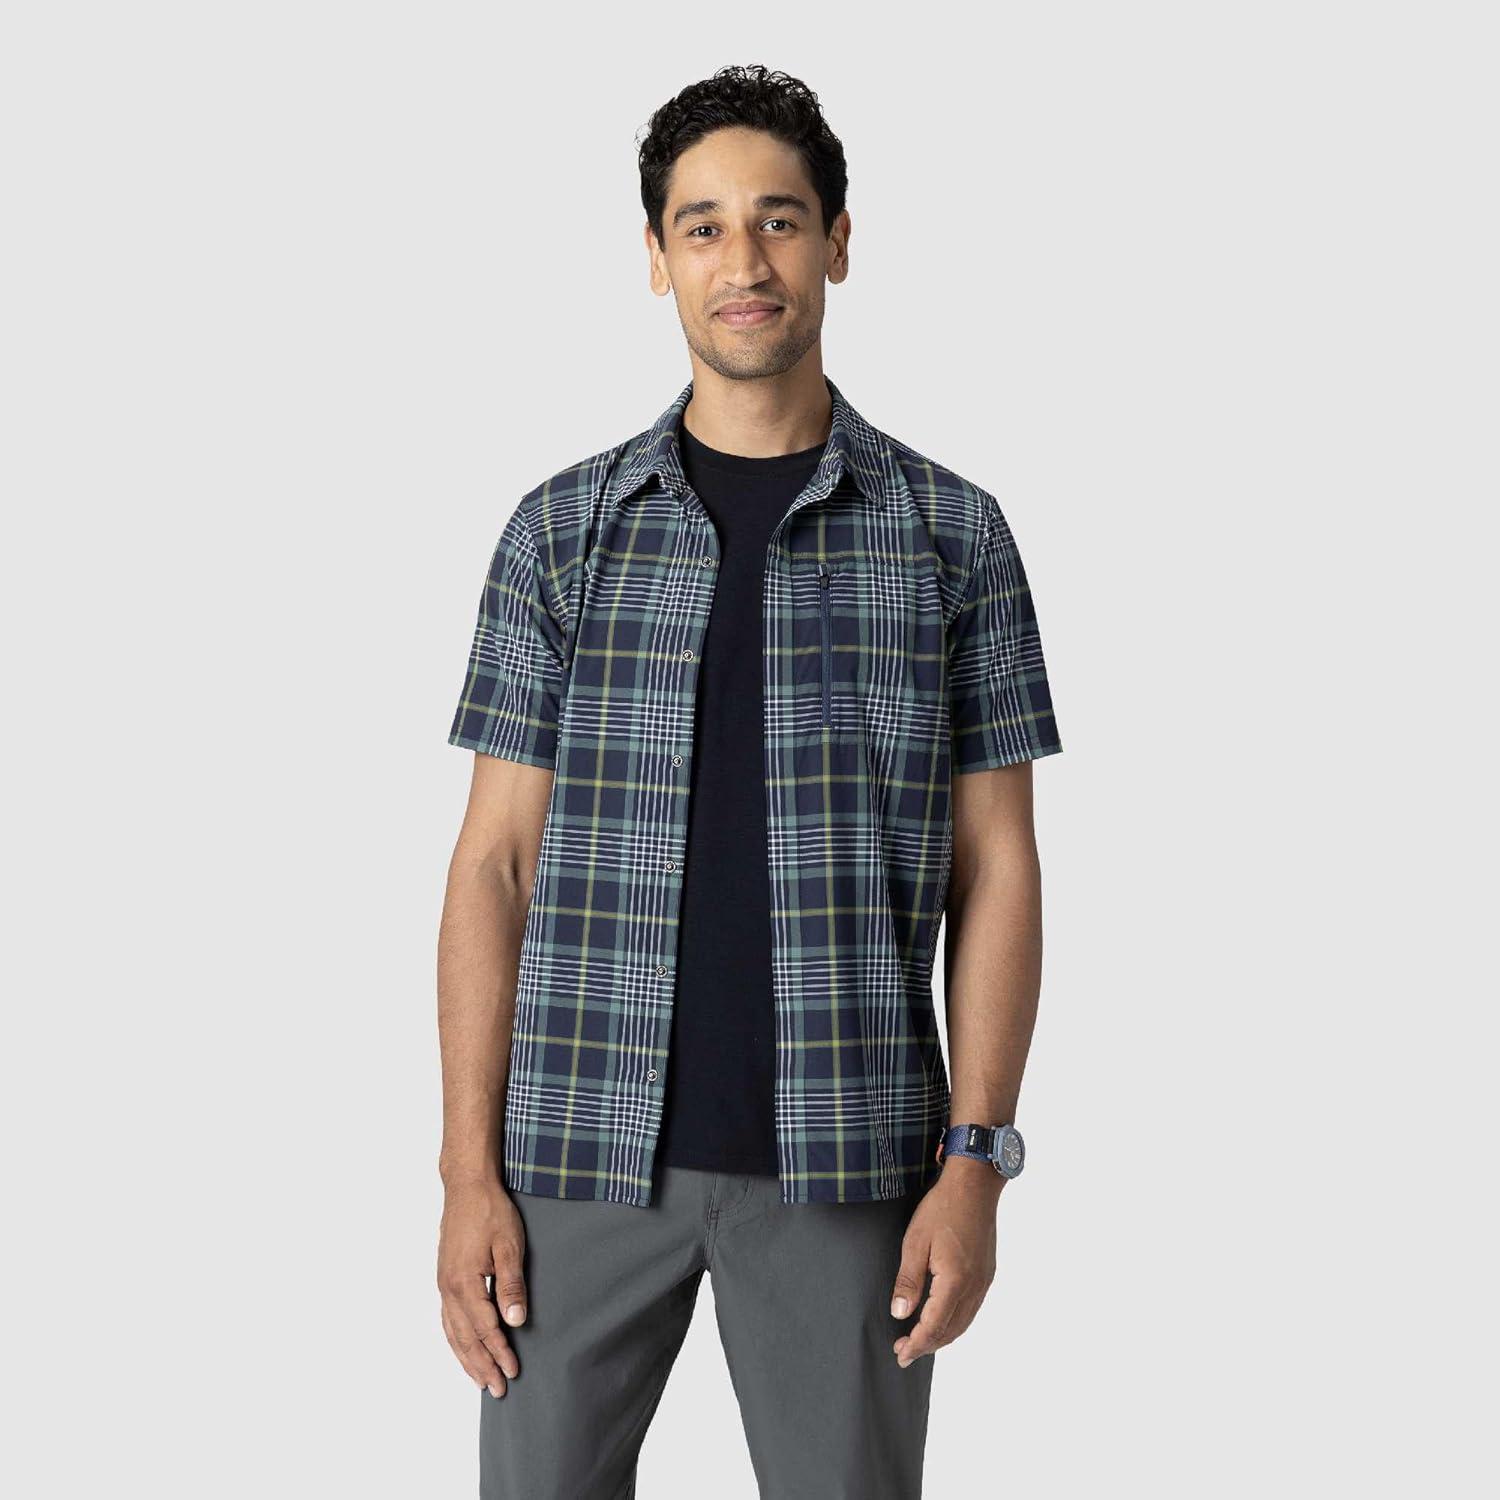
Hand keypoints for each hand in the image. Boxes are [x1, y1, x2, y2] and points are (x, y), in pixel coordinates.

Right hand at [437, 1174, 527, 1397]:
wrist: (466, 1186)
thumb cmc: (491, 1212)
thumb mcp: (509, 1245)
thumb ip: (511, 1286)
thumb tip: (515, 1322)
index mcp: (464, 1282)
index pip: (485, 1328)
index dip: (499, 1352)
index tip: (512, 1371)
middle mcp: (448, 1288)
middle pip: (464, 1338)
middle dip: (481, 1365)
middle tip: (497, 1389)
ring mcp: (443, 1283)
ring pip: (452, 1332)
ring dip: (466, 1358)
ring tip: (479, 1379)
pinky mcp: (443, 1277)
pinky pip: (446, 1318)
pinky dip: (454, 1339)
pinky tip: (462, 1347)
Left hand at [889, 1159, 1000, 1365]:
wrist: (973, 1187)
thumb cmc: (942, 1209)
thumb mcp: (915, 1242)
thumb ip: (908, 1281)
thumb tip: (900, 1314)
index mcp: (955, 1281)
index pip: (934, 1326)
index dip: (916, 1344)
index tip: (900, 1354)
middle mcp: (974, 1286)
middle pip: (951, 1331)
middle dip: (927, 1345)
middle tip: (905, 1351)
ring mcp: (983, 1281)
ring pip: (963, 1323)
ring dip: (942, 1336)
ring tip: (920, 1339)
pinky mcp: (987, 1273)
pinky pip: (971, 1309)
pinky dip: (955, 1321)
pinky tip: (942, 1318)